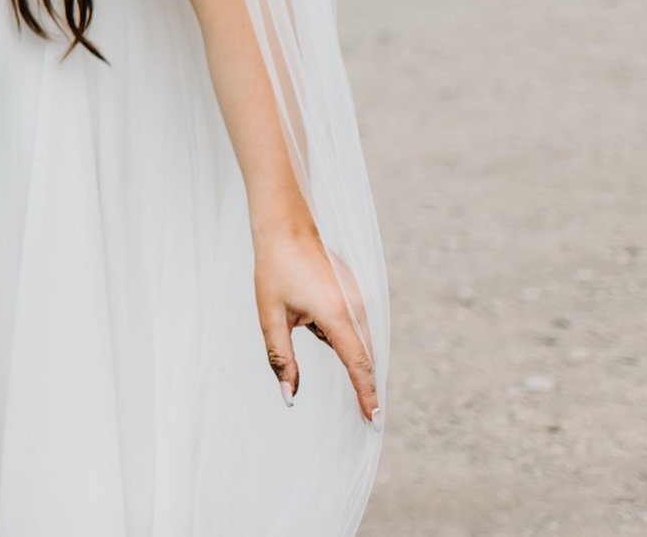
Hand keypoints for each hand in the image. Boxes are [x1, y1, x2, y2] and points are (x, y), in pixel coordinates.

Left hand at [254, 225, 379, 420]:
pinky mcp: (356, 292)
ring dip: (335, 343)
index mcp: (336, 313)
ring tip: (298, 308)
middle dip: (357, 377)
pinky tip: (307, 304)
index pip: (357, 364)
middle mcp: (356, 306)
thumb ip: (281, 359)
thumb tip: (289, 396)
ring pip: (355, 338)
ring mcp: (359, 297)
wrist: (286, 227)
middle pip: (361, 354)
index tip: (375, 419)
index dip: (366, 393)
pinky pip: (352, 323)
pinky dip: (336, 330)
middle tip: (358, 405)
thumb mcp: (271, 317)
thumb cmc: (274, 270)